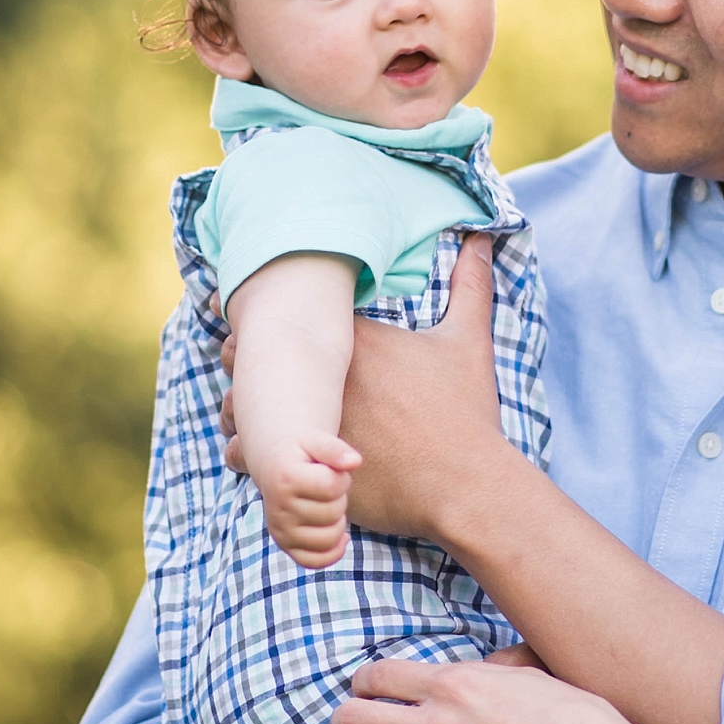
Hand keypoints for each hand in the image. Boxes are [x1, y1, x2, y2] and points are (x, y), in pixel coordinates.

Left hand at [213, 239, 508, 535]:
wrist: (465, 486)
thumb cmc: (465, 414)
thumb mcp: (469, 342)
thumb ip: (471, 285)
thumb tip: (484, 238)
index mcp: (352, 342)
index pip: (288, 313)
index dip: (271, 313)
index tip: (256, 312)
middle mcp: (320, 379)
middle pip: (252, 355)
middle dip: (245, 356)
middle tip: (246, 358)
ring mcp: (305, 424)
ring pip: (239, 406)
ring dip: (240, 406)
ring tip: (247, 409)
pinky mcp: (298, 468)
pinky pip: (246, 454)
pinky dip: (245, 451)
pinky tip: (256, 450)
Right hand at [251, 434, 362, 567]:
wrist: (275, 462)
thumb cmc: (302, 451)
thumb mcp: (316, 440)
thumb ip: (335, 449)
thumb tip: (355, 461)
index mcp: (286, 479)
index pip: (333, 486)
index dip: (342, 478)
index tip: (332, 471)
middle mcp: (278, 508)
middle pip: (333, 512)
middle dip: (339, 498)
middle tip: (327, 487)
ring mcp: (280, 530)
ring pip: (329, 538)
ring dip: (337, 521)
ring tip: (326, 504)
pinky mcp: (285, 545)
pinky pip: (315, 561)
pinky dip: (333, 551)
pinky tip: (339, 534)